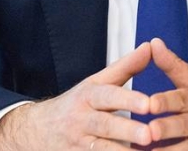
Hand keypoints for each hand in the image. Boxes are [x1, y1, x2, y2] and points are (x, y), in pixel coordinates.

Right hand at [0, 42, 154, 149]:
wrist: (37, 130)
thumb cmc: (76, 104)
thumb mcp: (95, 82)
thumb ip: (125, 67)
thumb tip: (150, 46)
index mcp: (88, 96)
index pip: (108, 96)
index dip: (128, 99)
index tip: (148, 103)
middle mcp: (82, 119)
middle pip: (105, 125)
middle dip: (127, 129)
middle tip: (149, 134)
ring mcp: (78, 143)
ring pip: (101, 149)